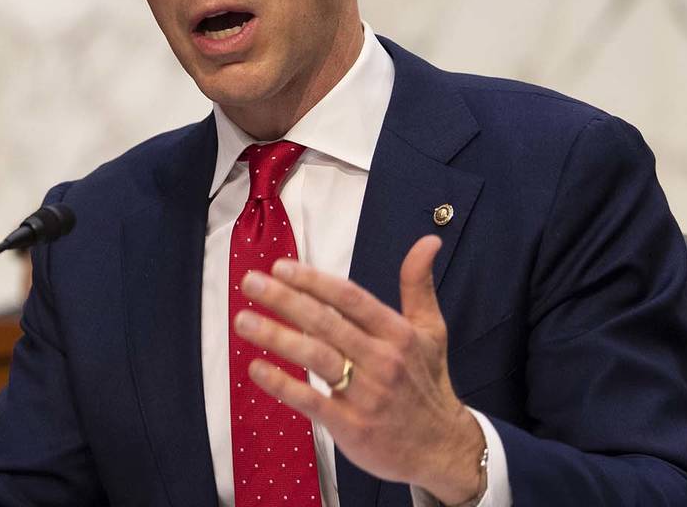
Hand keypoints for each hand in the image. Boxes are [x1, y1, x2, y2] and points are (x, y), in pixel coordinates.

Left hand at [232, 235, 485, 503]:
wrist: (442, 448)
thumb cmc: (428, 383)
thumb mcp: (431, 330)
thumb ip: (419, 284)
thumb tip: (428, 239)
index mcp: (398, 333)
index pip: (351, 299)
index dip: (314, 281)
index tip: (281, 267)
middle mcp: (383, 360)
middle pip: (327, 323)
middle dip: (285, 299)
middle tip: (250, 282)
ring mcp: (366, 395)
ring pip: (316, 358)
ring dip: (276, 337)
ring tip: (244, 320)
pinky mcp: (352, 426)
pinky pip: (311, 401)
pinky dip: (282, 384)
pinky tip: (256, 368)